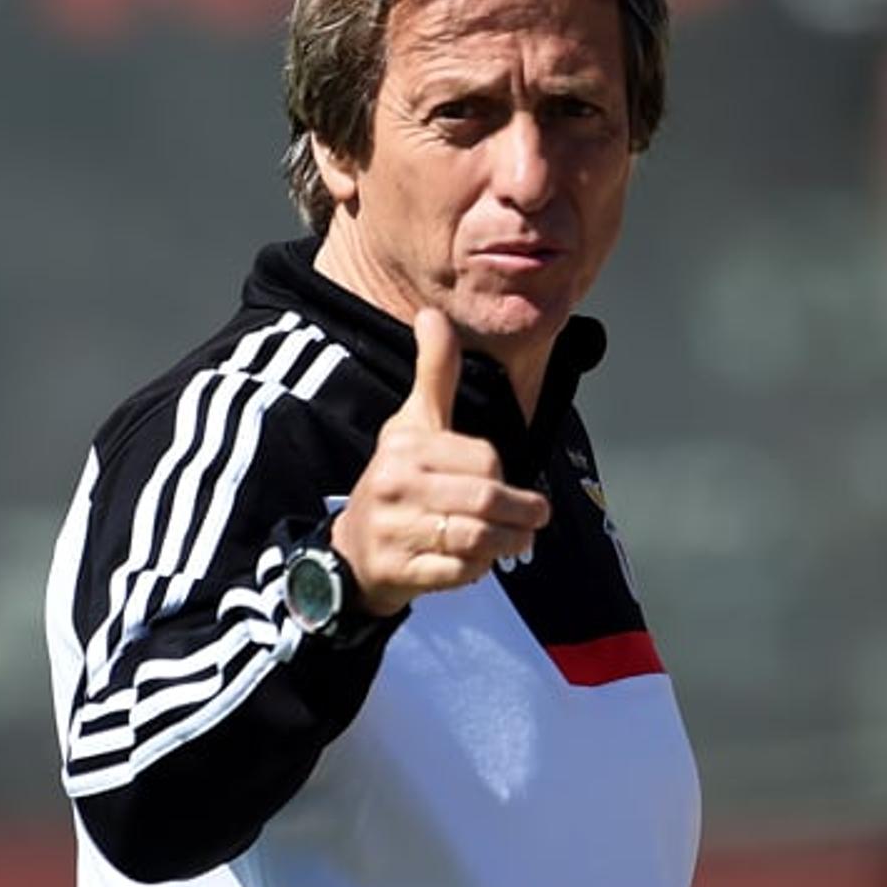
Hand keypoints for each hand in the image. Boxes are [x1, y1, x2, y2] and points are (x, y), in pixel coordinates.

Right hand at [331, 308, 550, 616]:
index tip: (501, 481)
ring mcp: (394, 530)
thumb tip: (431, 314)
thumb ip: (433, 373)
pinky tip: (477, 562)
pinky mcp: (399, 571)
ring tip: (516, 542)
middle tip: (533, 519)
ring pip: (478, 538)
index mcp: (405, 447)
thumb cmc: (396, 481)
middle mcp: (393, 485)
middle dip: (521, 514)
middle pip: (486, 499)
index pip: (484, 458)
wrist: (353, 550)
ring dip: (508, 544)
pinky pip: (460, 572)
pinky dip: (479, 570)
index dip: (503, 471)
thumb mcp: (412, 424)